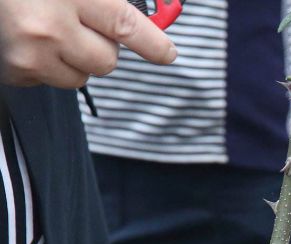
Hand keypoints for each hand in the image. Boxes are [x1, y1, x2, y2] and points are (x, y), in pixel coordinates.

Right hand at [0, 0, 176, 88]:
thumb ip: (105, 0)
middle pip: (106, 61)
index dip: (153, 43)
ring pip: (80, 76)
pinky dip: (46, 64)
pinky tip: (28, 39)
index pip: (126, 26)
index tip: (167, 53)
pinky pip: (50, 80)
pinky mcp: (15, 71)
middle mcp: (50, 27)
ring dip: (73, 59)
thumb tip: (139, 20)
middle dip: (102, 46)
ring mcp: (30, 54)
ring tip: (48, 28)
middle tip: (80, 24)